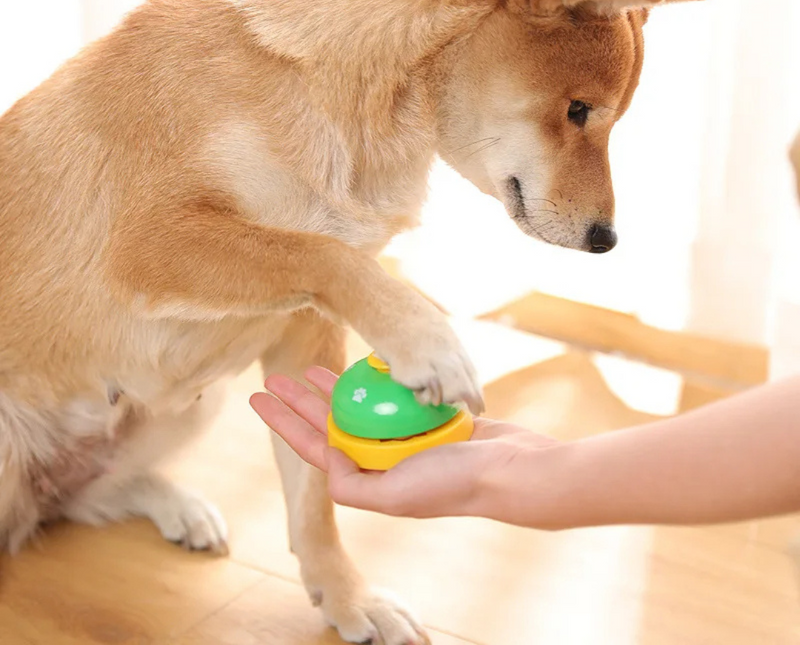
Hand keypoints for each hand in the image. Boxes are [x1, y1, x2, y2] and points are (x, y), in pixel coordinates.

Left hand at [250, 366, 558, 519]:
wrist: (510, 470)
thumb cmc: (453, 484)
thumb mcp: (394, 495)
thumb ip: (353, 485)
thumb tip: (322, 460)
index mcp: (369, 479)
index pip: (314, 447)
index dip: (283, 422)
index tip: (259, 397)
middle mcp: (382, 459)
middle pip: (330, 424)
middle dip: (300, 402)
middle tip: (274, 376)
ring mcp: (404, 438)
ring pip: (359, 408)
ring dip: (333, 389)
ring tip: (309, 368)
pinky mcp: (426, 419)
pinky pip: (391, 396)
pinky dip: (374, 382)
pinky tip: (362, 365)